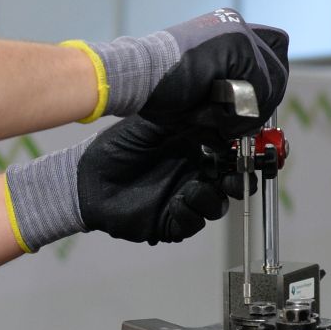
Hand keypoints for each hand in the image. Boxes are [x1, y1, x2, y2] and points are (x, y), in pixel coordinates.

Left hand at [4, 115, 231, 250]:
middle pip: (230, 182)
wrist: (86, 178)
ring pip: (215, 205)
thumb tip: (217, 105)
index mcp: (194, 150)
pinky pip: (191, 224)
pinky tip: (180, 202)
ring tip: (195, 188)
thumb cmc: (117, 147)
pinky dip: (190, 214)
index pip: (228, 153)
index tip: (244, 147)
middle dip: (237, 180)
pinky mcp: (169, 222)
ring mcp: (183, 199)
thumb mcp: (152, 124)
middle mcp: (193, 175)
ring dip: (212, 197)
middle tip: (232, 174)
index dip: (240, 152)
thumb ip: (185, 116)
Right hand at [77, 9, 288, 136]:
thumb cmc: (159, 90)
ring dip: (250, 110)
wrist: (136, 76)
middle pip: (281, 65)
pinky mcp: (238, 46)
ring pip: (273, 81)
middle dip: (266, 101)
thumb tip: (251, 125)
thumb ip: (231, 100)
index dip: (269, 84)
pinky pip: (261, 87)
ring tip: (217, 119)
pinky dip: (242, 110)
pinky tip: (214, 115)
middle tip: (238, 122)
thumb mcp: (203, 93)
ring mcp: (240, 33)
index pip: (274, 52)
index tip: (253, 108)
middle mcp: (238, 26)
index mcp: (229, 32)